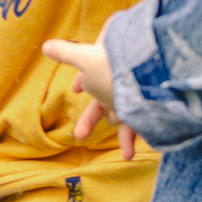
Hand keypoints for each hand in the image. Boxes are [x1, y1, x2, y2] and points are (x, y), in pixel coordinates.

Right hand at [42, 36, 142, 159]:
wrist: (156, 74)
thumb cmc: (116, 65)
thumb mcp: (85, 58)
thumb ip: (66, 54)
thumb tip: (45, 46)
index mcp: (107, 61)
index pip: (91, 70)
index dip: (82, 81)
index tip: (76, 91)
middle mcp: (124, 75)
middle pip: (105, 98)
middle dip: (92, 118)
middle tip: (79, 135)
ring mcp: (138, 91)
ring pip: (123, 113)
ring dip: (123, 134)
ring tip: (127, 155)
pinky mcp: (152, 105)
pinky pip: (140, 123)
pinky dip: (134, 138)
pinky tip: (129, 153)